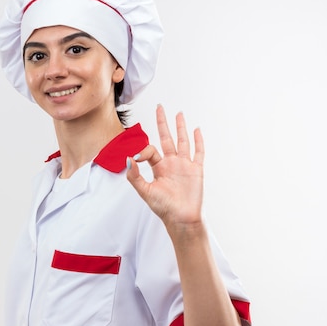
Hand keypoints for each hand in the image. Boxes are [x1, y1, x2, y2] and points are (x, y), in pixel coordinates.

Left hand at [126, 105, 203, 226]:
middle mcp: (171, 163)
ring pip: (182, 141)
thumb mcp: (145, 191)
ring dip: (181, 127)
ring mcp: (184, 165)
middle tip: (160, 107)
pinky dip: (198, 141)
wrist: (181, 218)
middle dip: (162, 123)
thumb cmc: (163, 207)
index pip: (151, 150)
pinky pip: (198, 152)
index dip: (143, 150)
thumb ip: (134, 176)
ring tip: (179, 113)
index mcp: (158, 167)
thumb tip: (128, 158)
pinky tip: (196, 130)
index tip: (138, 157)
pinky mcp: (196, 169)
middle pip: (166, 138)